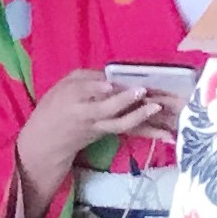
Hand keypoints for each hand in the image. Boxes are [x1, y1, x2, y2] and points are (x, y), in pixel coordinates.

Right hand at [16, 69, 164, 211]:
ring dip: (141, 116)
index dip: (96, 89)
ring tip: (157, 107)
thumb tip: (112, 75)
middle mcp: (88, 115)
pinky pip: (132, 132)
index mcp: (72, 99)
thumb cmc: (55, 107)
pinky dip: (150, 132)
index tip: (109, 84)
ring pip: (122, 124)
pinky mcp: (112, 133)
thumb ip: (87, 79)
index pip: (84, 92)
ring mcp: (101, 127)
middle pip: (106, 110)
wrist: (48, 141)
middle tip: (141, 91)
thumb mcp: (63, 86)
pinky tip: (168, 135)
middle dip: (124, 100)